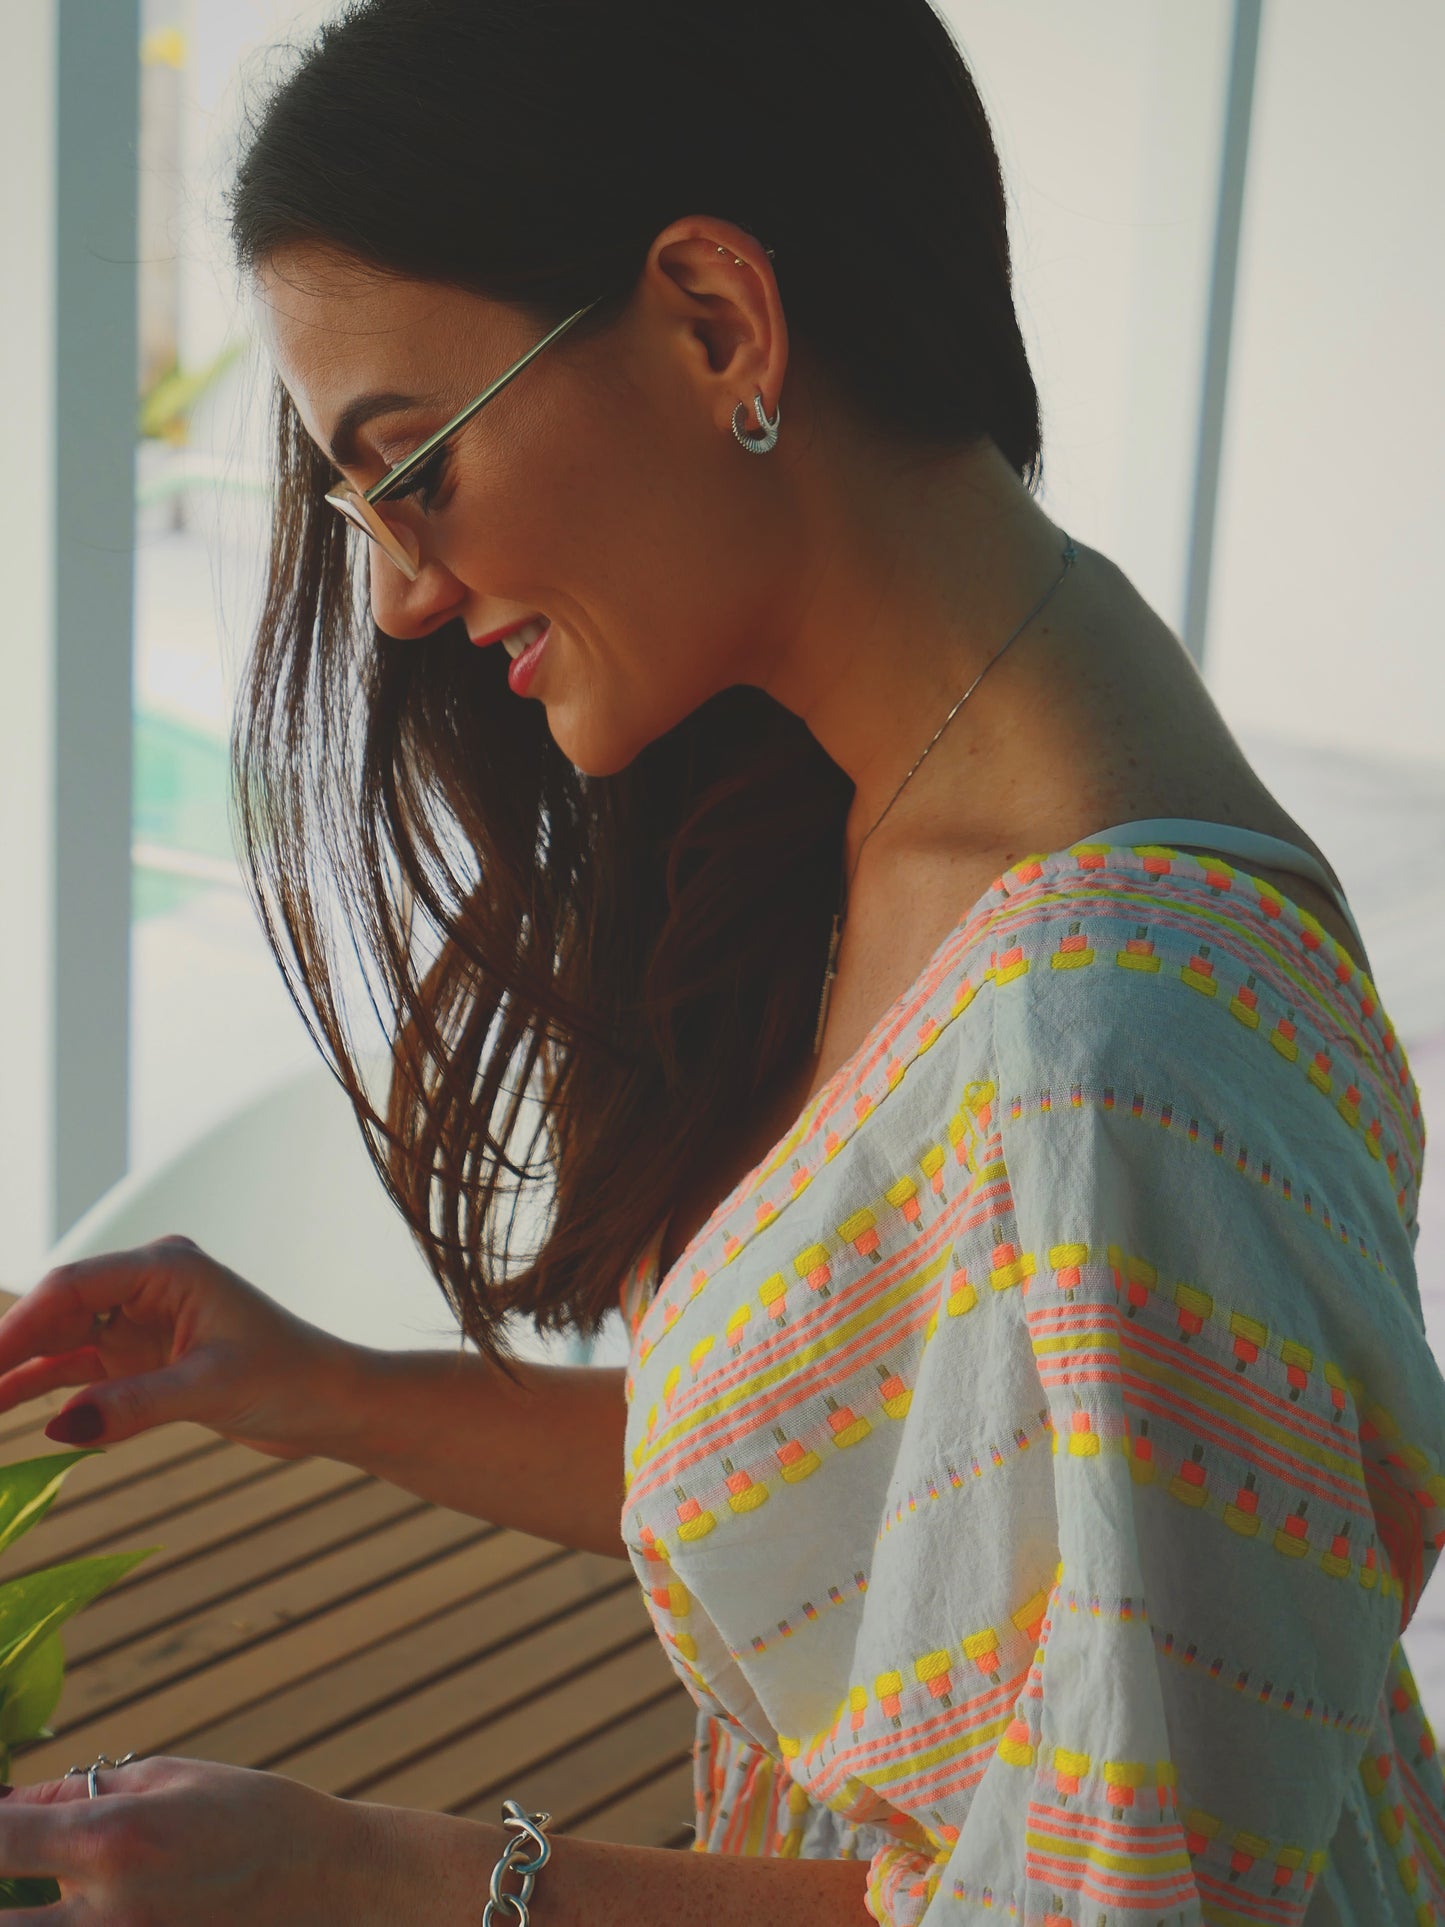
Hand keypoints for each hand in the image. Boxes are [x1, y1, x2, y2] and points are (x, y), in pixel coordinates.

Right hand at [0, 1235, 357, 1462]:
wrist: (332, 1401)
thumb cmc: (290, 1378)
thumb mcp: (214, 1388)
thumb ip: (137, 1404)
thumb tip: (62, 1426)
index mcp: (167, 1267)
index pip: (72, 1287)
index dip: (17, 1325)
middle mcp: (147, 1286)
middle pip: (54, 1311)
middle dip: (5, 1347)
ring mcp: (140, 1321)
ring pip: (57, 1342)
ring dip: (12, 1372)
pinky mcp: (140, 1359)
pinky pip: (74, 1371)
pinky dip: (40, 1391)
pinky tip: (7, 1410)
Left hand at [0, 1754, 395, 1924]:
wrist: (331, 1886)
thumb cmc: (254, 1816)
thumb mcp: (172, 1778)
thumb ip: (79, 1793)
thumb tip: (7, 1804)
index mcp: (113, 1841)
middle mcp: (108, 1916)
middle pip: (0, 1922)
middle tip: (14, 1869)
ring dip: (31, 1918)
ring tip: (45, 1895)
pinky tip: (83, 1913)